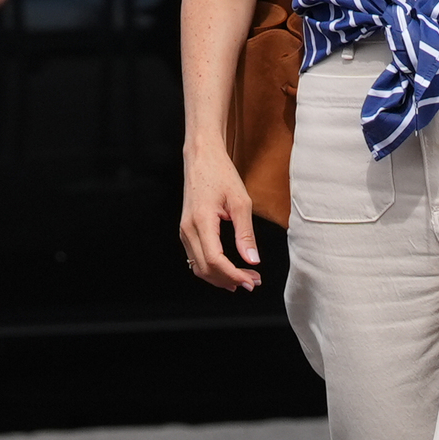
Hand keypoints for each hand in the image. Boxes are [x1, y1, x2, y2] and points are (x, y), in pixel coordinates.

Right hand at [179, 146, 263, 292]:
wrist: (201, 158)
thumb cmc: (220, 174)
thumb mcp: (241, 202)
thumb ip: (246, 234)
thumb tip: (253, 260)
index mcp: (201, 222)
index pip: (215, 260)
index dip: (234, 275)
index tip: (252, 280)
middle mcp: (188, 229)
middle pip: (206, 269)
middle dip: (230, 280)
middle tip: (254, 281)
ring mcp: (184, 231)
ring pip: (199, 267)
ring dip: (221, 277)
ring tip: (244, 278)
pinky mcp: (186, 230)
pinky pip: (196, 258)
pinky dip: (212, 268)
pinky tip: (228, 270)